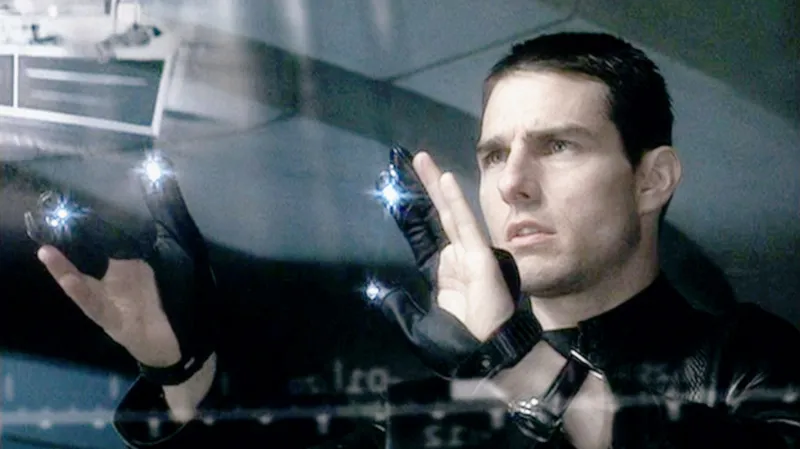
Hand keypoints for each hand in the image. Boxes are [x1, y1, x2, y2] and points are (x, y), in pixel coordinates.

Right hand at [25, 154, 216, 383]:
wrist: (170, 344)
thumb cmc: (163, 305)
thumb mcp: (159, 275)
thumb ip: (153, 254)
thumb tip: (158, 219)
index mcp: (121, 271)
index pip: (102, 247)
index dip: (90, 230)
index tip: (75, 211)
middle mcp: (108, 286)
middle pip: (85, 264)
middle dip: (66, 248)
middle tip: (48, 227)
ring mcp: (107, 305)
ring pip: (82, 286)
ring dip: (64, 270)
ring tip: (47, 253)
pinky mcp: (111, 322)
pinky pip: (95, 307)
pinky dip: (82, 295)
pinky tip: (70, 281)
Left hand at [372, 146, 526, 378]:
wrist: (485, 352)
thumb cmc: (458, 341)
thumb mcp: (420, 327)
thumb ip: (402, 309)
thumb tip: (385, 295)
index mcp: (443, 269)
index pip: (423, 232)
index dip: (410, 211)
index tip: (396, 190)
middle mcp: (456, 256)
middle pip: (437, 215)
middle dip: (424, 187)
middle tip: (410, 159)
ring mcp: (470, 254)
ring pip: (450, 213)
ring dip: (435, 185)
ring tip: (420, 160)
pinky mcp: (481, 257)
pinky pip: (466, 225)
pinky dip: (457, 201)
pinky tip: (446, 179)